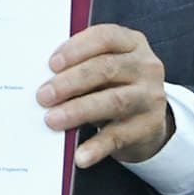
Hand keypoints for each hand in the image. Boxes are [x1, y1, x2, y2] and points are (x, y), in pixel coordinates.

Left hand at [40, 24, 175, 168]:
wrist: (148, 121)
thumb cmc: (113, 86)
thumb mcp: (104, 68)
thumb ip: (81, 65)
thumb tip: (43, 77)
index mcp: (132, 43)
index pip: (105, 37)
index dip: (77, 48)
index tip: (52, 64)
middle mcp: (146, 67)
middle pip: (107, 69)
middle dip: (71, 81)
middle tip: (43, 95)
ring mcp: (150, 97)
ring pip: (113, 101)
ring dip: (79, 110)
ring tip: (52, 120)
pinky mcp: (148, 127)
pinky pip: (119, 136)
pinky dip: (97, 147)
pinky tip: (79, 156)